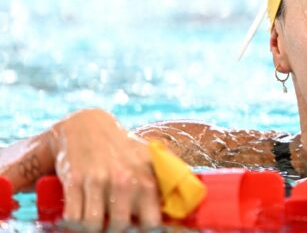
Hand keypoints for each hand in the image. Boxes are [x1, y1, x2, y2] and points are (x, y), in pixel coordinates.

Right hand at [50, 108, 160, 230]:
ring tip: (95, 218)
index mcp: (146, 177)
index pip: (151, 222)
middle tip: (112, 221)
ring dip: (92, 226)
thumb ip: (167, 178)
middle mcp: (124, 179)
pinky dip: (73, 221)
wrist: (88, 126)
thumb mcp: (149, 157)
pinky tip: (79, 211)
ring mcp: (98, 180)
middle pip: (120, 226)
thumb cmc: (123, 148)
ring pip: (93, 225)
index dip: (144, 228)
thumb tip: (190, 202)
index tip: (139, 225)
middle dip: (115, 228)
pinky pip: (73, 217)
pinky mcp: (74, 180)